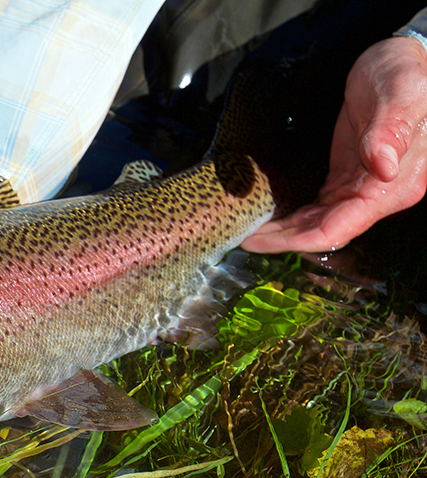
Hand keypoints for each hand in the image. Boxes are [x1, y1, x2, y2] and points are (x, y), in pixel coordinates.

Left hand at [243, 36, 426, 252]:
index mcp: (394, 185)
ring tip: (251, 232)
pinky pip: (321, 207)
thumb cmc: (409, 74)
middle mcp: (380, 193)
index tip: (262, 242)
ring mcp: (364, 187)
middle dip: (284, 239)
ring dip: (286, 230)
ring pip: (320, 222)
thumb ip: (390, 132)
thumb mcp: (402, 95)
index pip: (340, 228)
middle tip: (244, 238)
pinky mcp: (350, 176)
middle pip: (324, 231)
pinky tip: (274, 218)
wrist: (409, 58)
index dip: (298, 241)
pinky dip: (296, 216)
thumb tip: (384, 168)